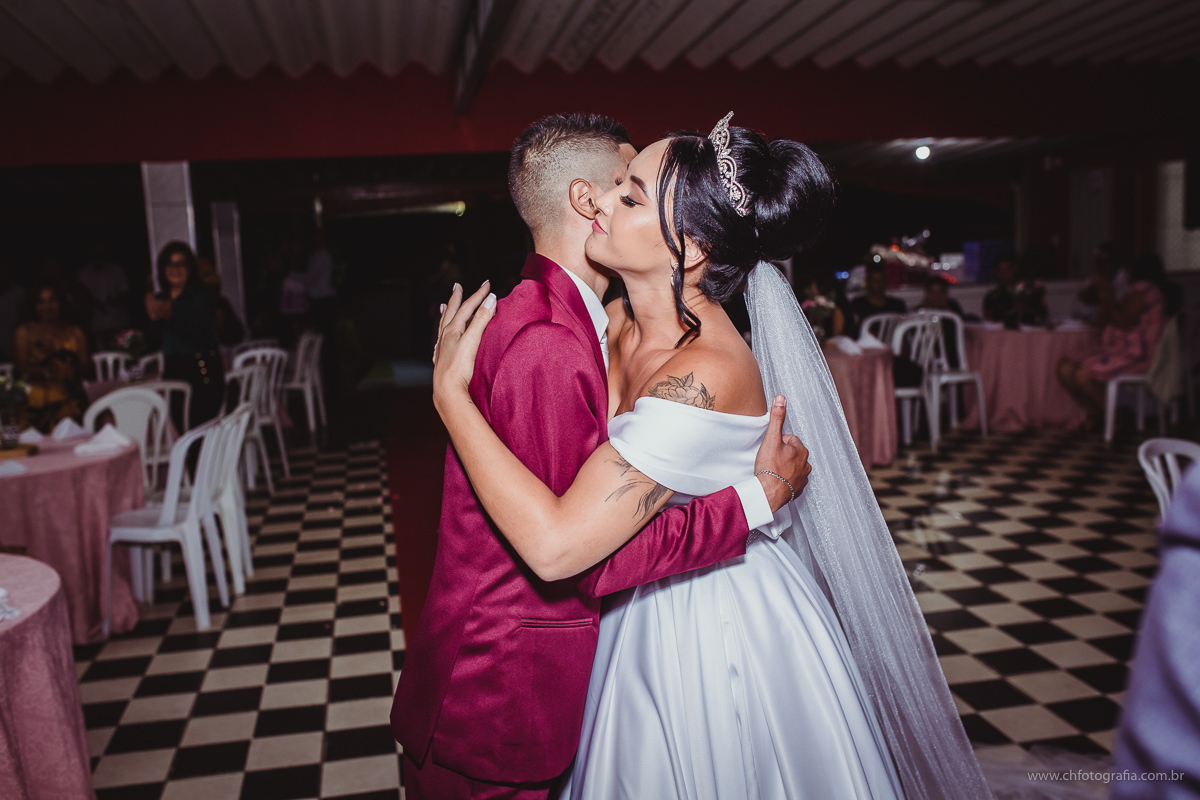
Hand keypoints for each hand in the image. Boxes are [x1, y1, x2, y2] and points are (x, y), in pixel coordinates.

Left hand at [432, 281, 495, 414]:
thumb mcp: (473, 340)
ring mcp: (442, 349)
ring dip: (445, 314)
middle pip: (451, 312)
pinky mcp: (442, 361)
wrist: (447, 391)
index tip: (487, 284)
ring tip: (443, 305)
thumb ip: (481, 319)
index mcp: (452, 330)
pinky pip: (440, 343)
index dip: (478, 295)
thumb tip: (490, 299)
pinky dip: (441, 336)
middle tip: (457, 286)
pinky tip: (439, 340)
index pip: (467, 307)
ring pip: (443, 326)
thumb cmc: (459, 367)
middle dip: (456, 298)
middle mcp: (445, 337)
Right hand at [753, 395, 810, 511]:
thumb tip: (781, 399)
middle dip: (781, 455)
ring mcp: (802, 478)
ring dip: (783, 468)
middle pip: (791, 453)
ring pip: (792, 467)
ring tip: (772, 471)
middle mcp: (805, 464)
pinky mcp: (797, 490)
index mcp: (801, 450)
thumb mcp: (771, 438)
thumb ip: (777, 418)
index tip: (770, 450)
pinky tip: (775, 481)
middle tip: (769, 460)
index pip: (790, 440)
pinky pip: (791, 481)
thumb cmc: (770, 467)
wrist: (768, 493)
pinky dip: (784, 480)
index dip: (778, 443)